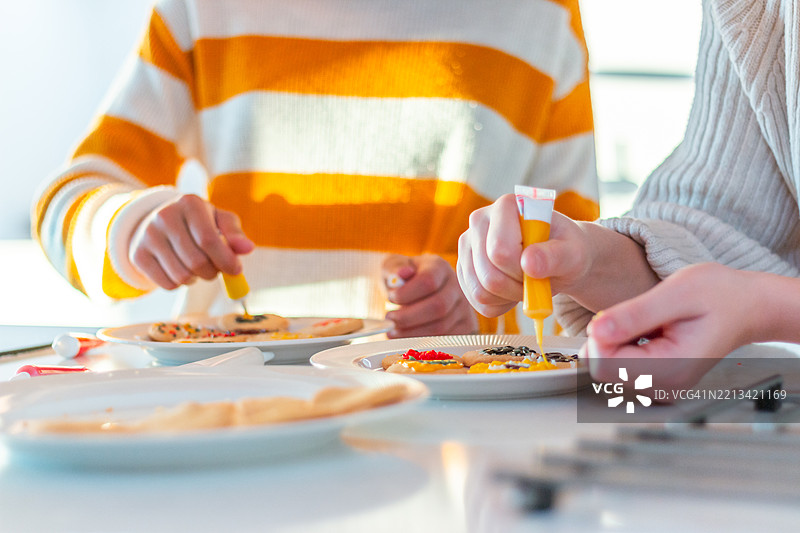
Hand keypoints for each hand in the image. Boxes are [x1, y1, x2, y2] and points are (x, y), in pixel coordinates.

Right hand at [129, 194, 253, 289]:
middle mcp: (165, 215)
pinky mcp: (138, 254)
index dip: (226, 260)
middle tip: (215, 269)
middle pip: (196, 261)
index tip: (236, 270)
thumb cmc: (201, 223)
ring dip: (196, 278)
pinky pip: (167, 284)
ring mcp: (148, 235)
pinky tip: (180, 269)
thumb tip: (247, 248)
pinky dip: (179, 284)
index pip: (209, 240)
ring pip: (181, 276)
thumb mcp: (220, 221)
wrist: (162, 221)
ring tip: (196, 267)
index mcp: (190, 204)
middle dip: (213, 272)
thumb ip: (235, 234)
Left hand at [382, 254, 477, 337]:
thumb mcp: (394, 266)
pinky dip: (423, 342)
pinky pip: (444, 339)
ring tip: (393, 330)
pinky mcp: (464, 326)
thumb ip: (394, 269)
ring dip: (412, 333)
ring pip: (441, 326)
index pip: (428, 281)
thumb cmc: (404, 278)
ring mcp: (463, 308)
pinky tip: (407, 337)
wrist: (419, 290)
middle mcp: (457, 286)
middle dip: (408, 317)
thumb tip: (401, 273)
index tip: (391, 298)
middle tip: (390, 319)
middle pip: (438, 306)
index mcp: (440, 267)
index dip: (406, 293)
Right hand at [456, 194, 591, 317]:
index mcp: (506, 206)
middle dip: (516, 288)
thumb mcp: (573, 252)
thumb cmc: (566, 250)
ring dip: (508, 298)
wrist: (557, 257)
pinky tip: (513, 290)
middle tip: (536, 282)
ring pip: (479, 291)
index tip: (539, 268)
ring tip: (526, 285)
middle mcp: (479, 220)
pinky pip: (476, 301)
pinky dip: (499, 304)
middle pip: (488, 275)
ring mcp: (467, 244)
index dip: (521, 271)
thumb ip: (555, 256)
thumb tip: (528, 263)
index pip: (499, 251)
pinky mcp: (463, 267)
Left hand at [584, 263, 760, 393]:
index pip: (604, 366)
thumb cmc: (720, 295)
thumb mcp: (675, 292)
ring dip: (616, 340)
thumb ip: (634, 315)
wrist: (746, 306)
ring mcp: (660, 386)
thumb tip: (597, 330)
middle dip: (607, 339)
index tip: (619, 315)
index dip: (600, 337)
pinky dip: (624, 344)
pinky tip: (647, 331)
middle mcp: (663, 386)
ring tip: (648, 323)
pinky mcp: (656, 380)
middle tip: (636, 316)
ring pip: (608, 367)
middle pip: (603, 369)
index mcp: (669, 370)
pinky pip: (620, 364)